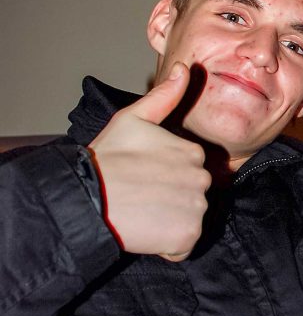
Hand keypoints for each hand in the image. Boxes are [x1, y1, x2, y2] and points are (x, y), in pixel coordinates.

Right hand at [89, 63, 210, 260]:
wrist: (88, 197)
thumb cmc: (106, 158)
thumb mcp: (133, 119)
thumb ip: (164, 97)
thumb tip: (186, 69)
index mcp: (193, 151)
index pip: (188, 170)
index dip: (164, 177)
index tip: (142, 177)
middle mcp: (202, 178)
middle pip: (192, 195)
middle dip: (170, 199)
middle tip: (140, 197)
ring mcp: (197, 208)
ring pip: (189, 219)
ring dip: (169, 222)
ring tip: (141, 213)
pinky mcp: (189, 235)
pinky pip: (184, 246)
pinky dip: (168, 245)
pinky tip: (146, 232)